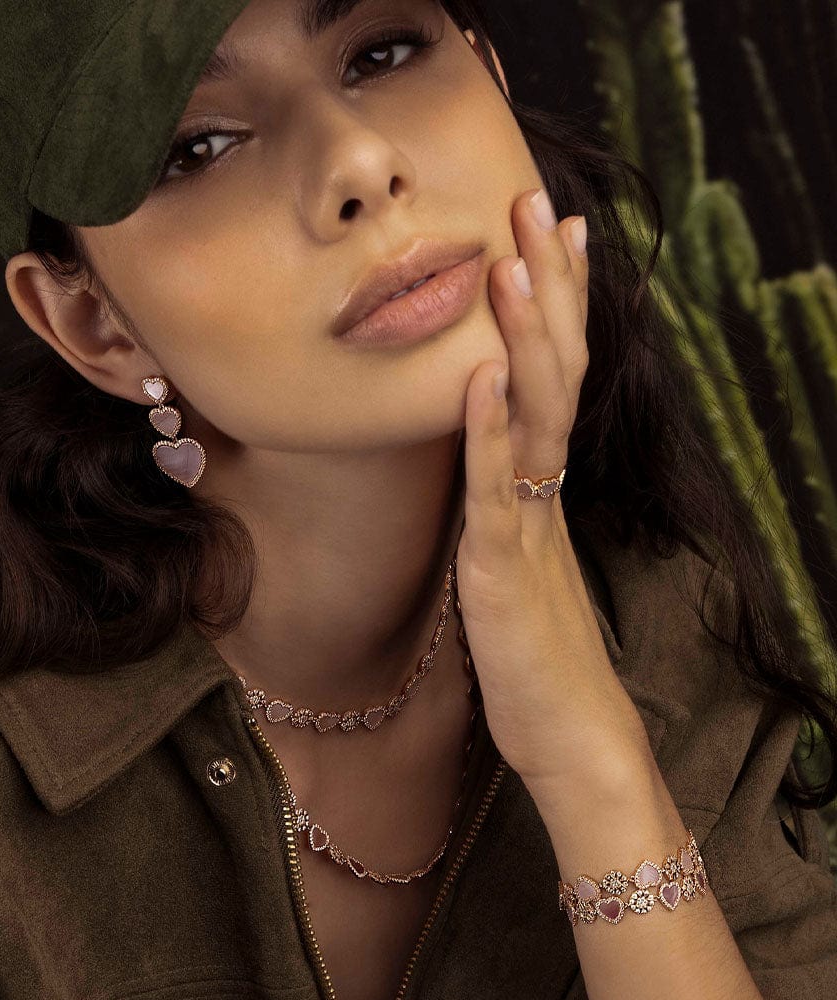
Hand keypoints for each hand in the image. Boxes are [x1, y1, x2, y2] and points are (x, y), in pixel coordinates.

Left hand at [456, 187, 652, 803]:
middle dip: (545, 290)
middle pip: (550, 373)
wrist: (572, 739)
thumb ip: (502, 514)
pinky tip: (483, 378)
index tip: (550, 235)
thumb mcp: (515, 569)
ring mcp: (528, 528)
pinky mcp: (507, 572)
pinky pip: (498, 492)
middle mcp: (540, 495)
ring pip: (531, 416)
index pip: (550, 379)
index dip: (554, 306)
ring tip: (516, 260)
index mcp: (539, 490)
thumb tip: (485, 474)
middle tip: (540, 205)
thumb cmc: (540, 661)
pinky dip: (490, 433)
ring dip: (524, 338)